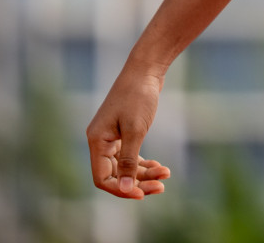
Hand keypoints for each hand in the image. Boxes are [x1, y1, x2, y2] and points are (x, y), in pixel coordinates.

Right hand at [86, 64, 171, 198]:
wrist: (146, 69)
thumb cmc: (138, 96)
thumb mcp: (135, 130)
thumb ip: (128, 161)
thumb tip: (124, 189)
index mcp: (96, 141)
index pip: (102, 178)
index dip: (120, 189)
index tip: (142, 195)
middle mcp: (100, 141)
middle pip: (115, 174)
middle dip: (137, 182)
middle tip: (161, 186)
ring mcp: (111, 137)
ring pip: (125, 166)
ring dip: (144, 173)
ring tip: (166, 174)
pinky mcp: (123, 132)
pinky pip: (130, 156)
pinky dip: (144, 163)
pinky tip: (160, 167)